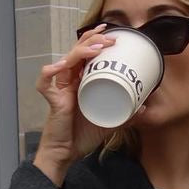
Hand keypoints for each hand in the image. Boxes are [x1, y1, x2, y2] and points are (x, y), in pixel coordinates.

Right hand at [33, 26, 113, 184]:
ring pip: (65, 62)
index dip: (95, 40)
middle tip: (109, 38)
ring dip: (80, 52)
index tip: (111, 34)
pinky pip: (45, 84)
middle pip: (76, 52)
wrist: (66, 153)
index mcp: (81, 82)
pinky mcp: (53, 101)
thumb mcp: (109, 123)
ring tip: (96, 48)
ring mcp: (60, 90)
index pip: (85, 54)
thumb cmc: (83, 135)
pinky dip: (48, 73)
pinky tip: (58, 67)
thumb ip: (125, 115)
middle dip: (92, 40)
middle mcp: (69, 81)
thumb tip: (144, 107)